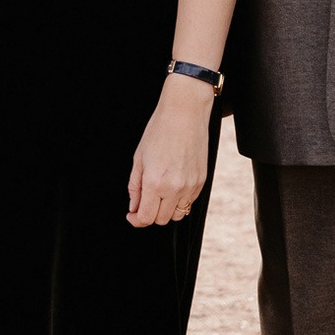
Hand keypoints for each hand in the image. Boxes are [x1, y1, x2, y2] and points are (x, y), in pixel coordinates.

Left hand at [127, 75, 214, 227]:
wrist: (184, 114)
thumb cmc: (159, 130)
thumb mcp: (139, 158)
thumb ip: (135, 186)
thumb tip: (134, 206)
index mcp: (155, 182)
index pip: (146, 217)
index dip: (136, 220)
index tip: (132, 216)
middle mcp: (174, 188)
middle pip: (161, 219)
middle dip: (150, 214)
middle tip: (144, 202)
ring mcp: (190, 186)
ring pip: (178, 215)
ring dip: (167, 210)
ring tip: (160, 193)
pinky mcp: (202, 182)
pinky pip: (190, 202)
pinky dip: (180, 200)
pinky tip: (173, 185)